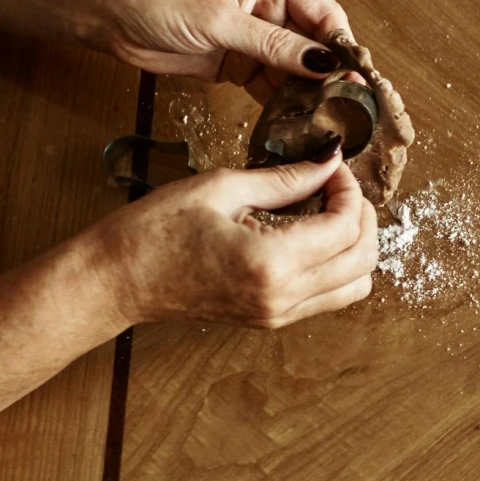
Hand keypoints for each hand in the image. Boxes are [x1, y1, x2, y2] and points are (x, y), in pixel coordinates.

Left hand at [88, 0, 351, 98]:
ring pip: (296, 69)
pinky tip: (295, 123)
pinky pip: (272, 84)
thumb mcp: (219, 19)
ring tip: (324, 123)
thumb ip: (274, 45)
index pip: (325, 13)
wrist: (104, 10)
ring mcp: (255, 34)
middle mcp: (271, 3)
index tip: (358, 81)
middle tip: (347, 111)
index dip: (343, 48)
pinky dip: (283, 104)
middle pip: (316, 45)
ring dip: (308, 95)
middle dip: (330, 77)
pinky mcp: (238, 61)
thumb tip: (324, 63)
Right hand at [88, 154, 376, 329]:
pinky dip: (338, 265)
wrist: (116, 280)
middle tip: (338, 186)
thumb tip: (329, 161)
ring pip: (355, 285)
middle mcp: (282, 297)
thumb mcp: (221, 188)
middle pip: (363, 261)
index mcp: (271, 263)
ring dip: (356, 245)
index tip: (332, 166)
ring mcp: (278, 315)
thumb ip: (285, 178)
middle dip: (363, 216)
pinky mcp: (271, 320)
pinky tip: (313, 233)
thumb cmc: (154, 230)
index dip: (349, 190)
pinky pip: (329, 297)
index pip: (345, 227)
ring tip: (330, 209)